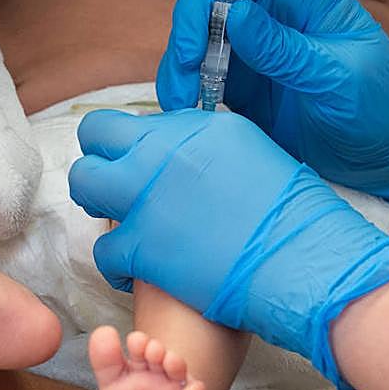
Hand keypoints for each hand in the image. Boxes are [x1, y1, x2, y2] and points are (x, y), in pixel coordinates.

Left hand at [68, 108, 388, 388]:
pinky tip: (136, 270)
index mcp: (194, 127)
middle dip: (102, 159)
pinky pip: (102, 248)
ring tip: (122, 221)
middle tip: (118, 187)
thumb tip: (184, 149)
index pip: (135, 119)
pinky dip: (115, 263)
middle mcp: (162, 151)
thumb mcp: (253, 153)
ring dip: (98, 202)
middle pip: (96, 135)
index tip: (141, 163)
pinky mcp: (139, 246)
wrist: (302, 262)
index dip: (132, 143)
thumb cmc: (294, 215)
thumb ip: (208, 145)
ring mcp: (145, 197)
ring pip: (85, 184)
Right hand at [157, 0, 388, 219]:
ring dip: (181, 55)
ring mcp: (255, 34)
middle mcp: (280, 1)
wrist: (384, 157)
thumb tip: (232, 12)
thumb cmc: (381, 108)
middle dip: (193, 14)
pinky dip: (182, 80)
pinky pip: (196, 61)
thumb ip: (286, 49)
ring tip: (183, 99)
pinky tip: (186, 106)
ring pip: (199, 21)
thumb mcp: (340, 80)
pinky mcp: (238, 69)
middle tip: (189, 63)